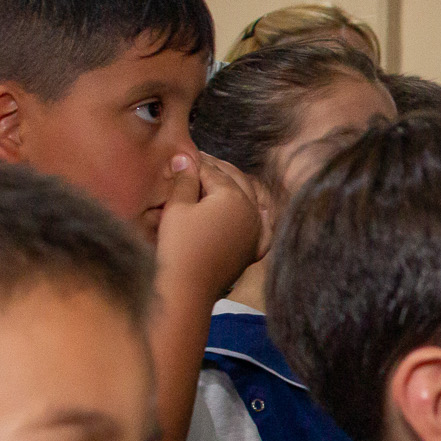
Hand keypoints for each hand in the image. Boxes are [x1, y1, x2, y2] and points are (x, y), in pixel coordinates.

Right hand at [158, 152, 263, 291]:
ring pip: (251, 199)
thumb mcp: (177, 207)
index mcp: (234, 197)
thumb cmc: (179, 245)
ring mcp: (257, 230)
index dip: (196, 162)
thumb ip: (184, 179)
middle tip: (200, 161)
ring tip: (219, 178)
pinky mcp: (253, 248)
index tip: (185, 153)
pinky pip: (263, 226)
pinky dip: (260, 214)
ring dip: (236, 186)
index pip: (213, 172)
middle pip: (235, 181)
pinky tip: (260, 208)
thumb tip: (184, 156)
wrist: (188, 287)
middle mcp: (252, 211)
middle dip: (217, 169)